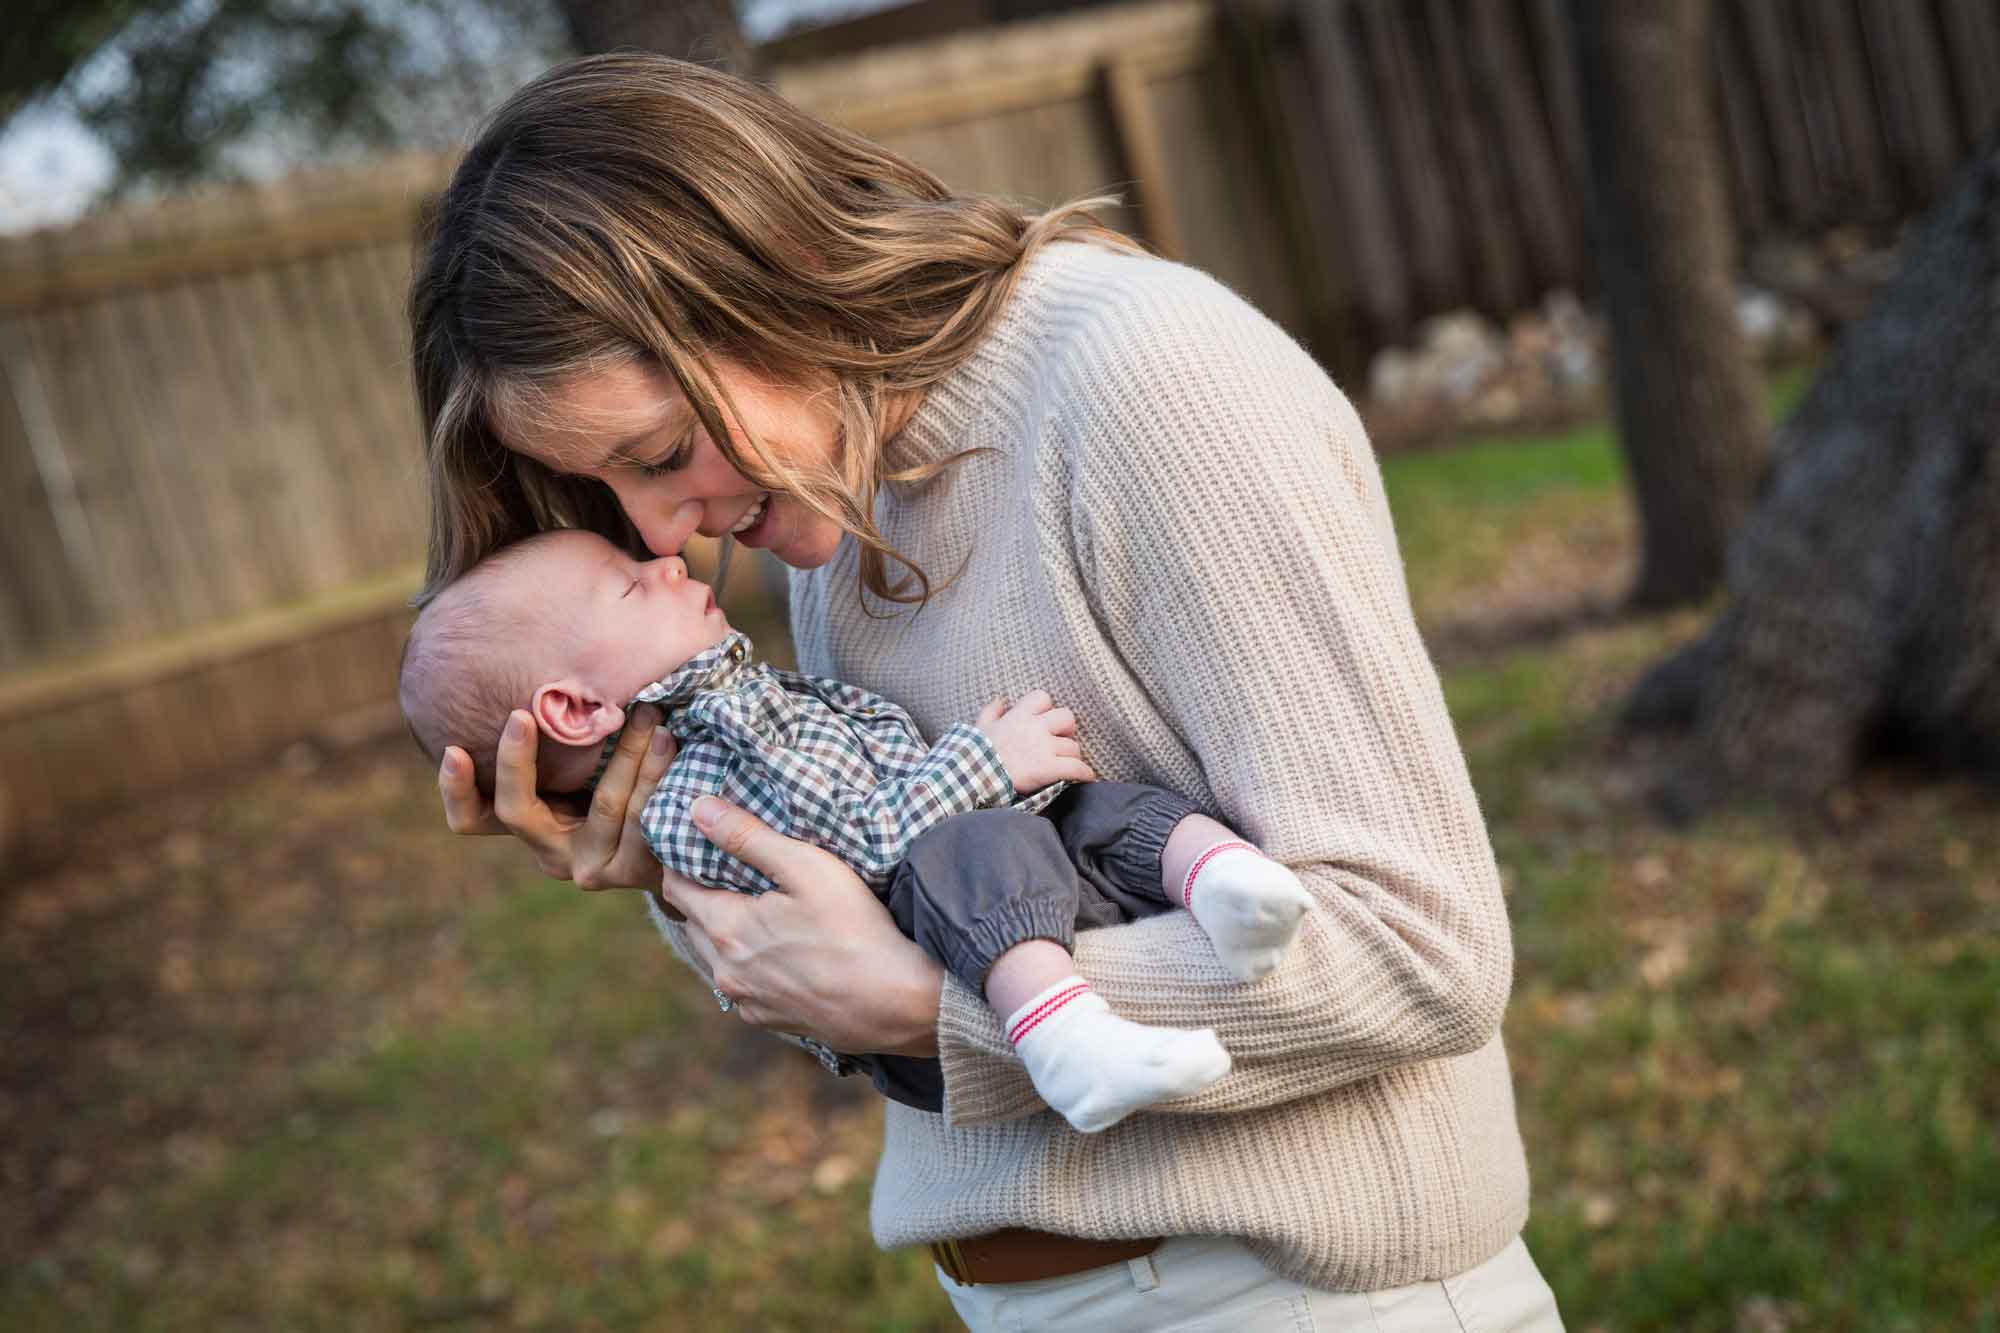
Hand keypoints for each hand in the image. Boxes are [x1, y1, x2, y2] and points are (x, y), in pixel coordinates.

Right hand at [438, 704, 675, 889]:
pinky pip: (642, 817)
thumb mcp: (589, 762)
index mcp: (531, 823)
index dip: (456, 789)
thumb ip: (565, 737)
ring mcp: (589, 866)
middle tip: (521, 714)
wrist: (684, 845)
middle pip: (515, 810)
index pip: (471, 818)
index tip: (452, 749)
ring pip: (603, 804)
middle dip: (515, 760)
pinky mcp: (631, 871)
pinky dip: (657, 773)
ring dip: (625, 751)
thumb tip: (545, 659)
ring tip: (647, 710)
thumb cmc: (628, 783)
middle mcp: (551, 851)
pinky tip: (671, 742)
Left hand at [660, 796, 943, 1056]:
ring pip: (717, 958)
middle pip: (693, 923)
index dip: (683, 862)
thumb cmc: (853, 928)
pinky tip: (778, 952)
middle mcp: (725, 971)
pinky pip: (744, 986)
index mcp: (725, 929)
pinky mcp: (770, 1021)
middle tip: (728, 871)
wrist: (895, 1002)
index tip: (698, 844)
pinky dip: (749, 965)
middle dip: (703, 895)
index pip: (676, 888)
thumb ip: (747, 836)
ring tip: (755, 910)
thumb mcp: (804, 866)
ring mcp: (746, 1001)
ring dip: (726, 933)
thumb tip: (698, 809)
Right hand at [974, 690, 1095, 793]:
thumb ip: (991, 711)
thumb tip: (999, 700)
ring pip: (1073, 746)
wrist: (975, 776)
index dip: (1047, 708)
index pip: (1043, 697)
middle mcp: (1036, 727)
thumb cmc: (975, 753)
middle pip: (1067, 717)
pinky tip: (1086, 777)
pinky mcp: (1049, 767)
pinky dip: (1084, 773)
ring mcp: (1044, 747)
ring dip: (1072, 756)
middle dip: (1067, 730)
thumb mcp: (980, 727)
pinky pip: (1076, 767)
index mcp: (1019, 715)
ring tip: (1067, 763)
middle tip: (1061, 740)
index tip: (1044, 720)